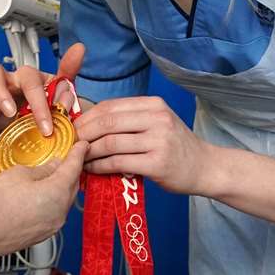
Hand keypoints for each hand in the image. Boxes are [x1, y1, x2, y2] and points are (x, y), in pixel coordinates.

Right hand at [0, 43, 86, 136]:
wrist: (27, 129)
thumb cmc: (41, 110)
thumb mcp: (59, 96)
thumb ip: (67, 76)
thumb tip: (79, 49)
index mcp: (25, 77)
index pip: (29, 79)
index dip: (38, 102)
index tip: (46, 126)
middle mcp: (4, 79)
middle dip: (0, 91)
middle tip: (11, 113)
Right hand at [0, 141, 87, 257]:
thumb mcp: (20, 173)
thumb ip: (42, 169)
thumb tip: (53, 167)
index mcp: (57, 193)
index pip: (74, 168)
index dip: (78, 153)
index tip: (82, 146)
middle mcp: (59, 213)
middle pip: (72, 186)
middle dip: (70, 171)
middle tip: (66, 158)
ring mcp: (51, 226)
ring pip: (63, 201)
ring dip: (60, 187)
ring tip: (50, 176)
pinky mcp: (41, 235)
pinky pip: (53, 214)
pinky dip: (51, 202)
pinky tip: (40, 195)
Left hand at [78, 96, 214, 196]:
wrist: (205, 167)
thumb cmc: (175, 146)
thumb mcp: (157, 122)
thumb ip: (129, 120)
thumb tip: (89, 123)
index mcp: (153, 104)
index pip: (110, 106)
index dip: (87, 117)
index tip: (73, 128)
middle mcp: (157, 119)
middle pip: (107, 122)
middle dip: (84, 133)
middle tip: (70, 144)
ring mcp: (158, 141)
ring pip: (110, 143)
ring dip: (89, 152)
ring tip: (78, 159)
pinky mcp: (157, 164)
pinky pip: (119, 163)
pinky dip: (100, 167)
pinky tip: (92, 170)